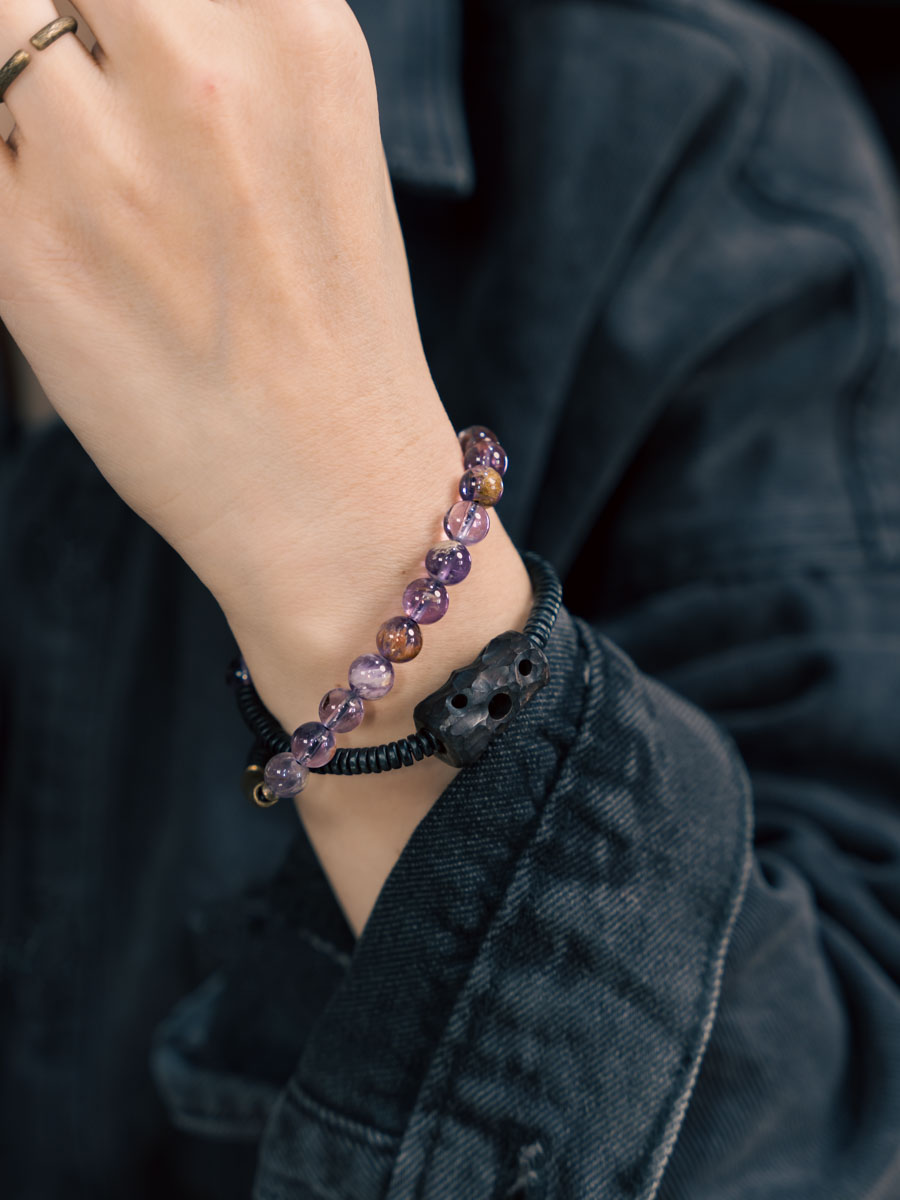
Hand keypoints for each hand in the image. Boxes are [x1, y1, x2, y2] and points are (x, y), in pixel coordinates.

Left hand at [0, 0, 454, 623]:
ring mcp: (108, 164)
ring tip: (64, 172)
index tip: (105, 52)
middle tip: (77, 107)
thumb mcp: (318, 138)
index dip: (108, 13)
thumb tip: (98, 21)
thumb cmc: (329, 327)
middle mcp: (202, 75)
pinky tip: (42, 216)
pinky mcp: (24, 252)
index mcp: (295, 33)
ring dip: (12, 93)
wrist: (335, 494)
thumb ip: (222, 42)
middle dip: (51, 31)